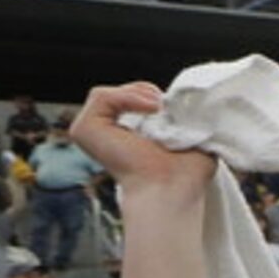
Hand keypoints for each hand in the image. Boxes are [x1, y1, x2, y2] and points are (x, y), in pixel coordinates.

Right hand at [67, 85, 214, 202]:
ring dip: (138, 93)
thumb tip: (184, 95)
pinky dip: (127, 96)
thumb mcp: (193, 135)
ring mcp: (91, 132)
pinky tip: (151, 109)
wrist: (172, 185)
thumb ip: (185, 115)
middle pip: (119, 93)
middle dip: (146, 92)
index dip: (153, 97)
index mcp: (126, 136)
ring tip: (159, 109)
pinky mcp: (84, 130)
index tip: (175, 110)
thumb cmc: (187, 171)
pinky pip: (100, 96)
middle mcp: (105, 134)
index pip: (131, 99)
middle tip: (168, 109)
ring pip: (106, 94)